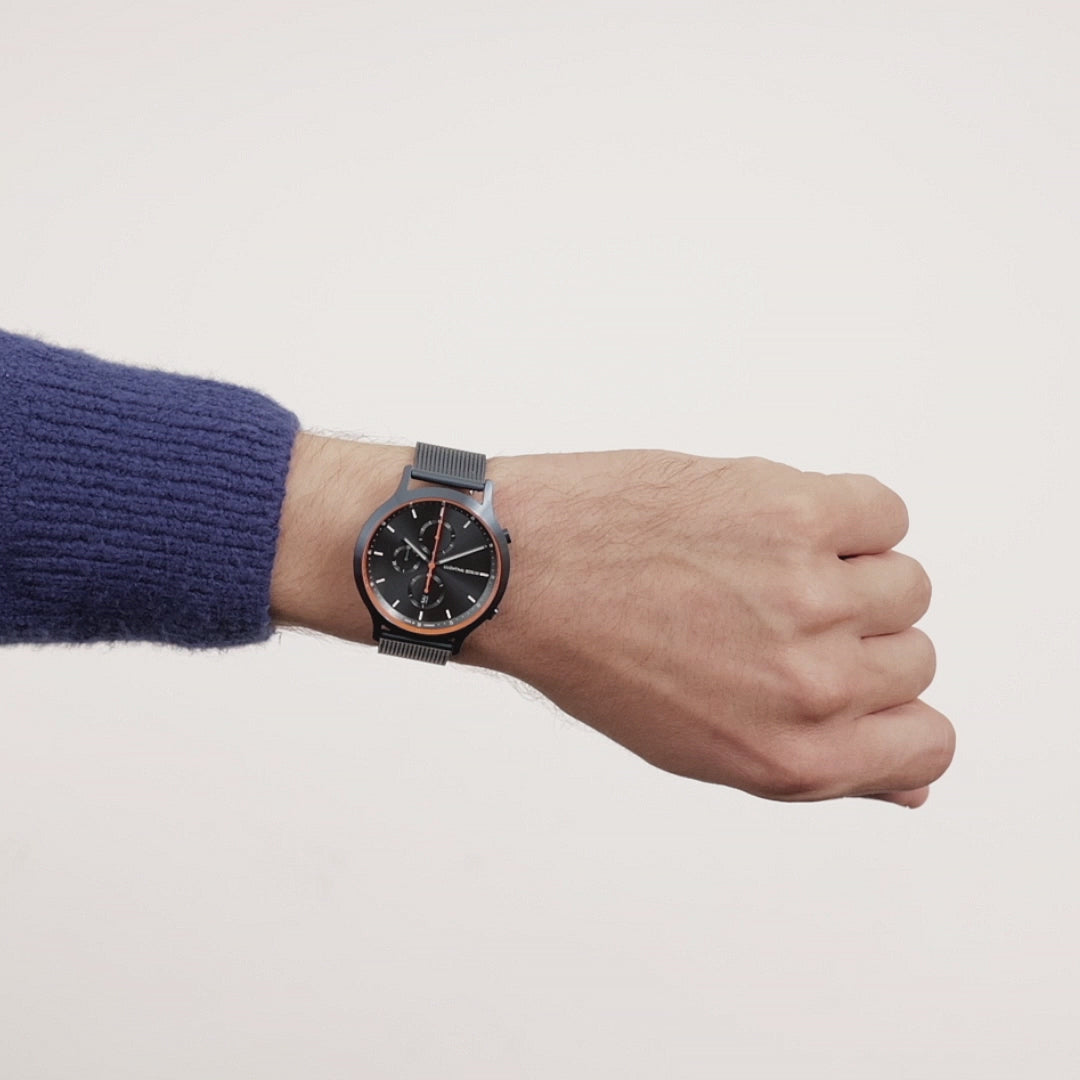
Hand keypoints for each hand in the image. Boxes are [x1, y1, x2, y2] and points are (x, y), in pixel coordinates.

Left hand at [475, 450, 954, 807]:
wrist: (523, 568)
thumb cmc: (598, 658)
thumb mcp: (702, 748)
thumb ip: (819, 766)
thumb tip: (912, 785)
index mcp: (792, 757)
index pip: (927, 743)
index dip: (894, 710)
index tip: (852, 678)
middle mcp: (812, 685)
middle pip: (914, 655)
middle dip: (852, 635)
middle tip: (764, 614)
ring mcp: (811, 594)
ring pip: (906, 582)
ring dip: (846, 570)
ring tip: (759, 567)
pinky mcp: (797, 511)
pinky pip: (885, 512)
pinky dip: (845, 514)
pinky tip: (773, 522)